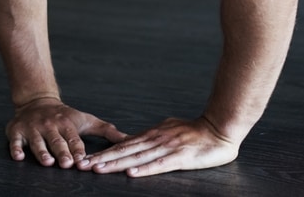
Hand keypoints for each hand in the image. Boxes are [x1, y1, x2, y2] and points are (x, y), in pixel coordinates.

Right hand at [6, 97, 127, 168]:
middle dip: (63, 152)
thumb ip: (107, 131)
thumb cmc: (66, 116)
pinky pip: (15, 141)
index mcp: (67, 124)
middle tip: (68, 163)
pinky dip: (16, 148)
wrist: (37, 101)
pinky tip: (18, 156)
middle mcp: (50, 126)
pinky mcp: (17, 131)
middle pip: (57, 141)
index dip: (79, 150)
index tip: (83, 161)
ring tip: (48, 162)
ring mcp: (33, 128)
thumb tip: (130, 140)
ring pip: (38, 142)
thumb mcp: (86, 120)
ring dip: (42, 152)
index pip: (74, 139)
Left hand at [77, 116, 238, 176]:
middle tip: (83, 165)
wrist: (220, 128)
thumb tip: (138, 139)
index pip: (124, 144)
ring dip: (116, 164)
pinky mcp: (180, 158)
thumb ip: (154, 136)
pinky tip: (131, 174)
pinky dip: (144, 170)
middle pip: (124, 150)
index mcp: (153, 133)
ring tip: (98, 169)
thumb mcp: (170, 129)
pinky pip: (159, 165)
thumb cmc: (197, 131)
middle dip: (103, 158)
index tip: (87, 158)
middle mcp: (156, 139)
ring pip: (136, 157)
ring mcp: (167, 148)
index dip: (105, 152)